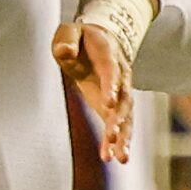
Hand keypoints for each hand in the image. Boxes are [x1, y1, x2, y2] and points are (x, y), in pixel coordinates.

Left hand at [54, 18, 133, 160]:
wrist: (102, 41)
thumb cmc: (81, 38)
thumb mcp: (69, 32)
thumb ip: (67, 40)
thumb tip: (64, 52)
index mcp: (109, 56)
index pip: (111, 72)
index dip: (111, 87)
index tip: (109, 104)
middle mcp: (121, 77)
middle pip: (123, 99)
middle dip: (119, 119)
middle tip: (113, 137)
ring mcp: (121, 93)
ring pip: (126, 116)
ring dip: (123, 137)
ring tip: (120, 157)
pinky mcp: (115, 107)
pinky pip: (119, 125)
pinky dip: (117, 142)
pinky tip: (113, 158)